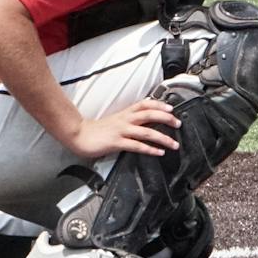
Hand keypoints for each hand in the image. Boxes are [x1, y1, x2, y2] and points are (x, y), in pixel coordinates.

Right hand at [65, 98, 179, 158]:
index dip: (159, 104)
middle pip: (150, 115)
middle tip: (178, 123)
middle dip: (166, 118)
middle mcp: (125, 120)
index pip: (145, 104)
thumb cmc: (98, 130)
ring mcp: (121, 131)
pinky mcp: (117, 143)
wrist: (79, 134)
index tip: (171, 107)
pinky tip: (159, 152)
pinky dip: (150, 149)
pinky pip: (137, 146)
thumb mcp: (116, 120)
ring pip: (147, 131)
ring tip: (174, 144)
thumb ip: (130, 120)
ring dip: (163, 138)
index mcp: (125, 113)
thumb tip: (146, 121)